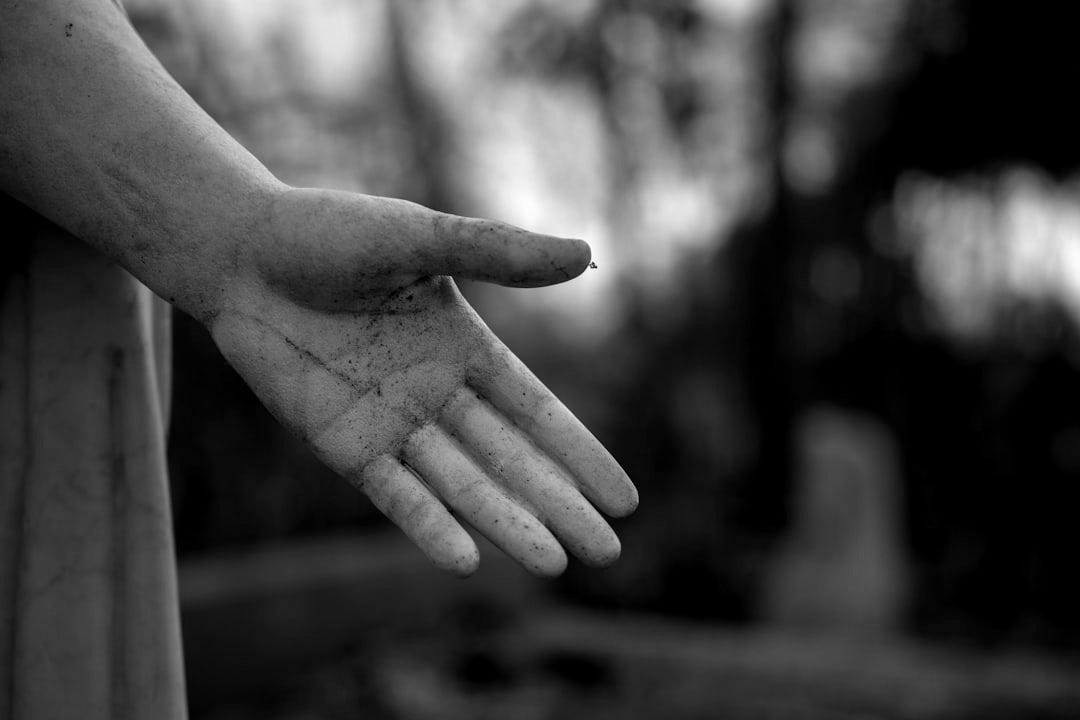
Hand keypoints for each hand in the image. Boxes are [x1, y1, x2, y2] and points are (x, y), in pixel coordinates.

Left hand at [210, 188, 637, 576]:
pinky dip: (428, 526)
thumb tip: (587, 254)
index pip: (536, 411)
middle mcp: (436, 394)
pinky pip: (394, 493)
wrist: (242, 251)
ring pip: (462, 485)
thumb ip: (501, 254)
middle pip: (510, 460)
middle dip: (559, 506)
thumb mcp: (423, 238)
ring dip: (507, 525)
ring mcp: (391, 424)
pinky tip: (467, 562)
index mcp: (464, 348)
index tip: (624, 499)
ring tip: (555, 565)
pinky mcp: (343, 445)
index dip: (581, 454)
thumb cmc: (331, 233)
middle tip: (607, 554)